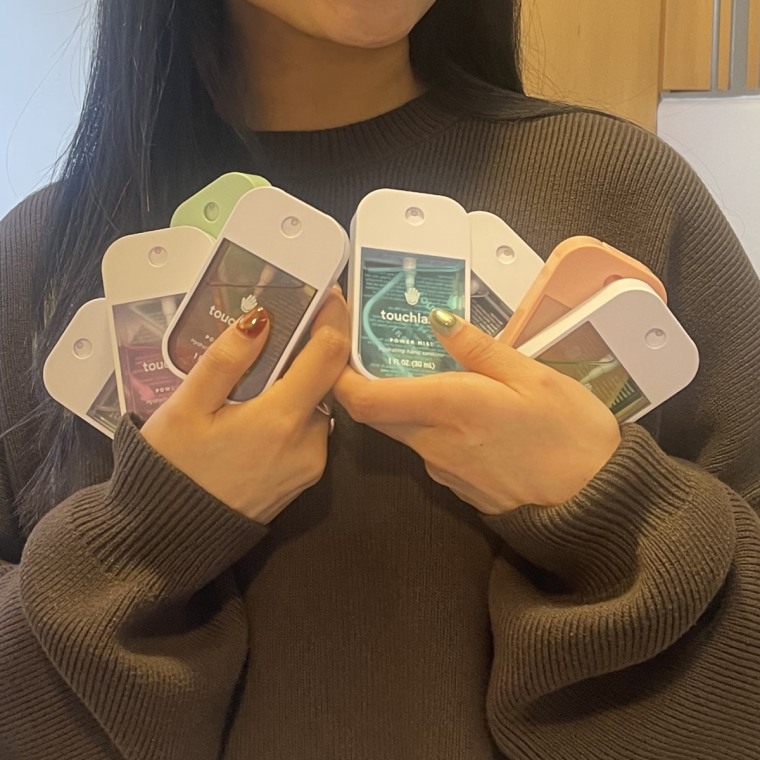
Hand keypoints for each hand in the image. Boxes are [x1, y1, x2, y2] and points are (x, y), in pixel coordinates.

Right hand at [141, 290, 349, 522]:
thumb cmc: (173, 467)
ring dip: (299, 382)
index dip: (333, 317)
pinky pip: (312, 429)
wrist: (172, 536)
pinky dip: (295, 410)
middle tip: (280, 326)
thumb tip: (260, 318)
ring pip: (319, 403)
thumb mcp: (187, 406)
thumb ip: (226, 360)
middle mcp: (310, 441)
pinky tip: (261, 406)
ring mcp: (313, 462)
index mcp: (282, 418)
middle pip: (327, 377)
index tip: (325, 293)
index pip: (329, 353)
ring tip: (261, 368)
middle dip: (308, 349)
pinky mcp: (307, 477)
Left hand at [334, 309, 620, 514]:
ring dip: (406, 402)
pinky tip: (464, 410)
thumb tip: (437, 320)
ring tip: (436, 369)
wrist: (595, 504)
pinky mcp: (457, 485)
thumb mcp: (532, 376)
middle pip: (378, 414)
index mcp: (447, 407)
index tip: (340, 346)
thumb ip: (478, 348)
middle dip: (370, 381)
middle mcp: (432, 443)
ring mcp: (442, 469)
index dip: (340, 375)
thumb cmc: (570, 433)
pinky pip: (429, 449)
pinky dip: (431, 425)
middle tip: (386, 345)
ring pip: (404, 430)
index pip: (365, 399)